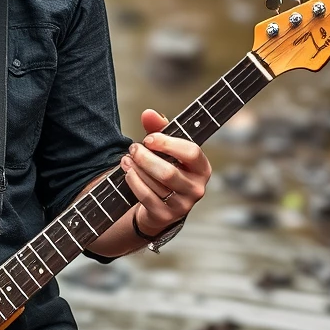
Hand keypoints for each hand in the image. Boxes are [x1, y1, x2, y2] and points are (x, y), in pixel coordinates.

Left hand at [120, 108, 211, 236]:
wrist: (160, 206)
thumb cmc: (166, 169)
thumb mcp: (166, 150)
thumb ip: (159, 129)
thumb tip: (148, 113)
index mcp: (202, 168)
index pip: (191, 153)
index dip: (167, 144)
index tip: (149, 139)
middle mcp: (196, 188)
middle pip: (169, 172)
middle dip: (146, 158)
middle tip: (133, 148)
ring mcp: (182, 205)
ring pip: (156, 184)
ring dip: (137, 168)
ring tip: (127, 159)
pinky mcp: (165, 216)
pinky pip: (146, 197)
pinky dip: (134, 182)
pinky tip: (128, 172)